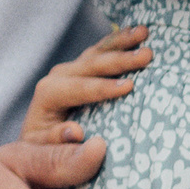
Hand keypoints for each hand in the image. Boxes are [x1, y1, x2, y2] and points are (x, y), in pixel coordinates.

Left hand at [21, 26, 150, 143]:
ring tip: (145, 33)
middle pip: (89, 64)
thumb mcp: (48, 157)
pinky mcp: (83, 68)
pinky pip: (102, 50)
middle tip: (147, 56)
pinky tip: (138, 32)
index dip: (101, 87)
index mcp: (48, 95)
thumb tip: (74, 132)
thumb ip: (59, 149)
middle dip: (119, 59)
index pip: (76, 88)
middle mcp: (58, 77)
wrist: (42, 146)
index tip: (128, 87)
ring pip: (97, 52)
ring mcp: (71, 70)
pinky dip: (119, 40)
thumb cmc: (48, 154)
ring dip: (122, 41)